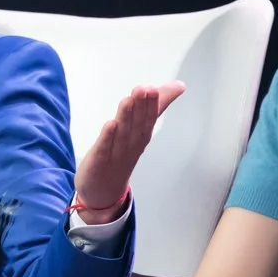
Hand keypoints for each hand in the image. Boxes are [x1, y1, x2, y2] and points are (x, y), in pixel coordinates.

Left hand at [74, 82, 185, 222]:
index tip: (154, 88)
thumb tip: (178, 86)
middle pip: (138, 125)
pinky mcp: (99, 162)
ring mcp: (115, 154)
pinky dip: (107, 137)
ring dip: (126, 117)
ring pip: (122, 134)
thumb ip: (155, 106)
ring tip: (129, 100)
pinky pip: (104, 149)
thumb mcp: (139, 129)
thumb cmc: (122, 155)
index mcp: (141, 136)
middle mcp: (131, 145)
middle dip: (142, 107)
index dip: (152, 104)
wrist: (103, 191)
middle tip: (146, 89)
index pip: (149, 118)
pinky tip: (110, 124)